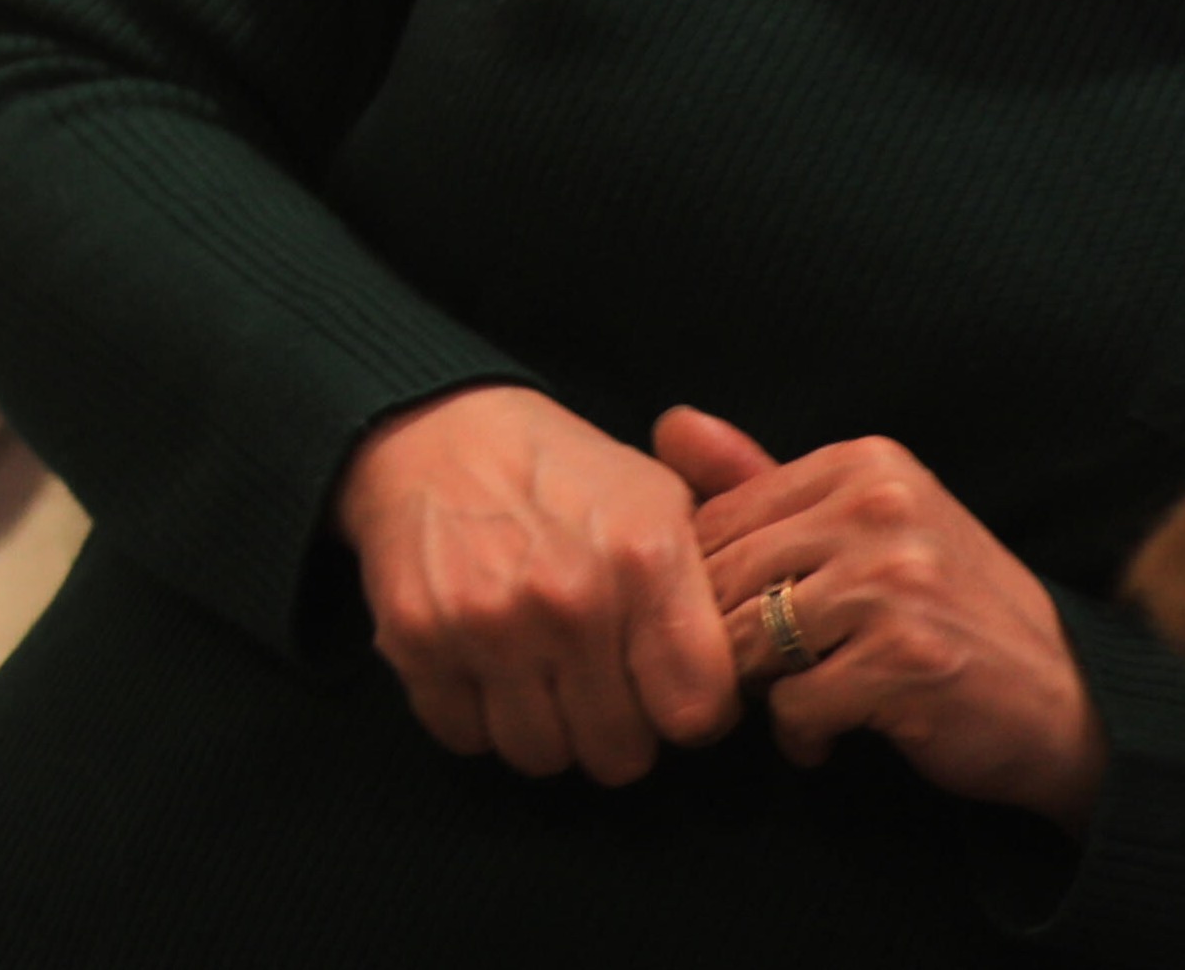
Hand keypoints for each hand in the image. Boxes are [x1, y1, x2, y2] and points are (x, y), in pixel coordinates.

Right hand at [334, 383, 740, 785]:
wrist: (434, 428)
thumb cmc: (566, 474)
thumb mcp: (662, 497)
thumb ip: (721, 579)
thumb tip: (767, 660)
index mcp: (645, 559)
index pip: (695, 715)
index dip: (689, 713)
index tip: (671, 690)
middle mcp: (571, 598)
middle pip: (619, 755)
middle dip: (616, 731)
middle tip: (600, 685)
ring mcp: (488, 622)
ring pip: (541, 756)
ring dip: (546, 730)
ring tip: (542, 678)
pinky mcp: (416, 636)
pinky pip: (463, 736)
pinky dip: (476, 718)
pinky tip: (485, 668)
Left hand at [661, 409, 1103, 828]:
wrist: (1072, 707)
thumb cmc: (951, 616)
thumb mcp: (868, 531)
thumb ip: (765, 482)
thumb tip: (668, 424)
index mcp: (865, 465)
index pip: (716, 519)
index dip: (709, 589)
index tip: (749, 624)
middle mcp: (880, 509)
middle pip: (723, 581)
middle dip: (729, 643)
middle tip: (767, 676)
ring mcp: (896, 582)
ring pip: (746, 642)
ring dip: (763, 690)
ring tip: (805, 698)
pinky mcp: (906, 659)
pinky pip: (793, 704)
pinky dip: (802, 734)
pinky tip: (836, 735)